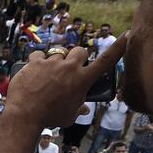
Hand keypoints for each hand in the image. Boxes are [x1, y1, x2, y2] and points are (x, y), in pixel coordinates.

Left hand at [5, 36, 125, 127]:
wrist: (25, 115)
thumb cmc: (49, 118)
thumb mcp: (69, 116)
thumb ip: (78, 108)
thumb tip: (84, 108)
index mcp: (82, 80)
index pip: (106, 61)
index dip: (118, 47)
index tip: (126, 35)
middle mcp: (69, 67)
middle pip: (80, 51)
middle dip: (78, 57)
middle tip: (70, 69)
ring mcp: (52, 63)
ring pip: (59, 52)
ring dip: (56, 61)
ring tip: (48, 75)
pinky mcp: (35, 62)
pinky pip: (39, 54)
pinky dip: (37, 60)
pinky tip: (34, 70)